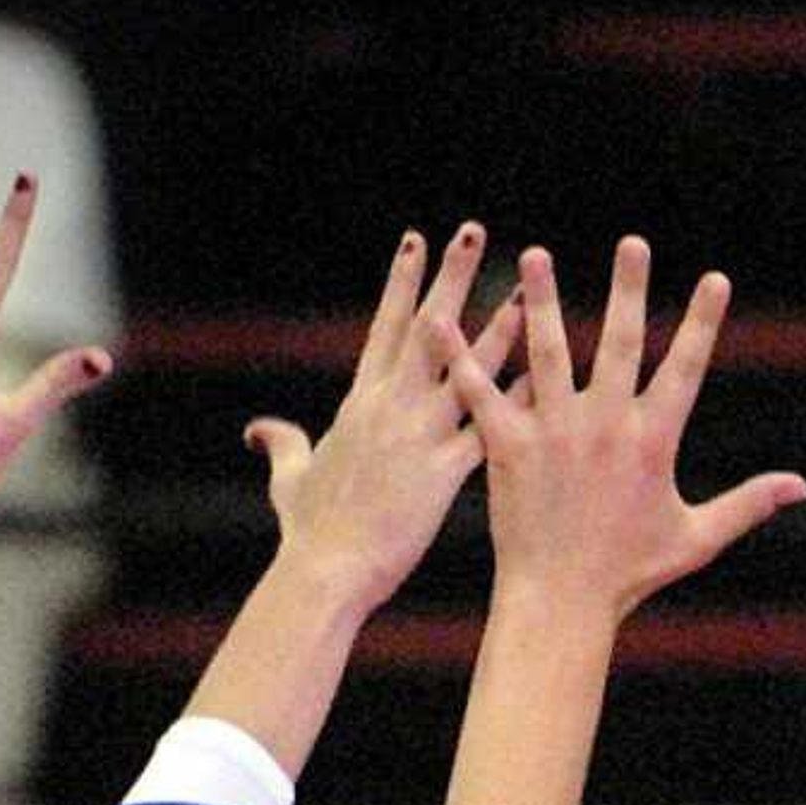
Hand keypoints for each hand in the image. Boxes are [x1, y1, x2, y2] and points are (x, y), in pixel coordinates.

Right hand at [243, 222, 520, 604]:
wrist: (326, 572)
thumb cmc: (308, 531)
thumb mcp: (288, 479)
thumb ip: (280, 444)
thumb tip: (257, 430)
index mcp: (359, 403)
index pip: (385, 325)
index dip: (401, 281)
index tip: (416, 240)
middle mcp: (390, 407)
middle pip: (428, 327)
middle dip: (451, 276)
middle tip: (474, 232)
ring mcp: (418, 435)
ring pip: (467, 367)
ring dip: (500, 325)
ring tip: (529, 288)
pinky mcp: (443, 471)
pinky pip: (491, 427)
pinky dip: (519, 401)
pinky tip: (548, 376)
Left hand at [429, 238, 805, 620]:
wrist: (562, 602)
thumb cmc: (630, 574)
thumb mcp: (697, 537)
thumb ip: (748, 503)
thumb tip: (802, 485)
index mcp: (652, 441)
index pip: (685, 367)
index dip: (702, 322)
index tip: (715, 278)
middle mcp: (605, 426)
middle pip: (619, 342)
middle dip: (628, 289)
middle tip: (633, 243)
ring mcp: (554, 433)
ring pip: (547, 352)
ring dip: (542, 300)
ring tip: (537, 255)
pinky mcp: (509, 447)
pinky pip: (482, 392)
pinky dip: (460, 357)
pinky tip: (442, 320)